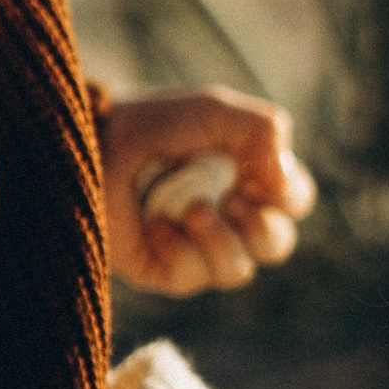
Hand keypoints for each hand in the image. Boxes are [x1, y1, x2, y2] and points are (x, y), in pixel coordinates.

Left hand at [99, 86, 314, 296]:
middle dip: (261, 227)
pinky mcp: (164, 269)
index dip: (288, 195)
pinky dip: (179, 249)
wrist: (95, 144)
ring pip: (238, 270)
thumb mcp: (214, 111)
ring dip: (220, 239)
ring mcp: (196, 247)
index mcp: (247, 177)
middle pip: (276, 244)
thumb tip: (284, 182)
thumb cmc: (153, 124)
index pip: (294, 201)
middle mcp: (227, 216)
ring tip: (192, 209)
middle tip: (232, 199)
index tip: (261, 175)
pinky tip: (156, 224)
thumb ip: (264, 130)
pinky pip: (193, 277)